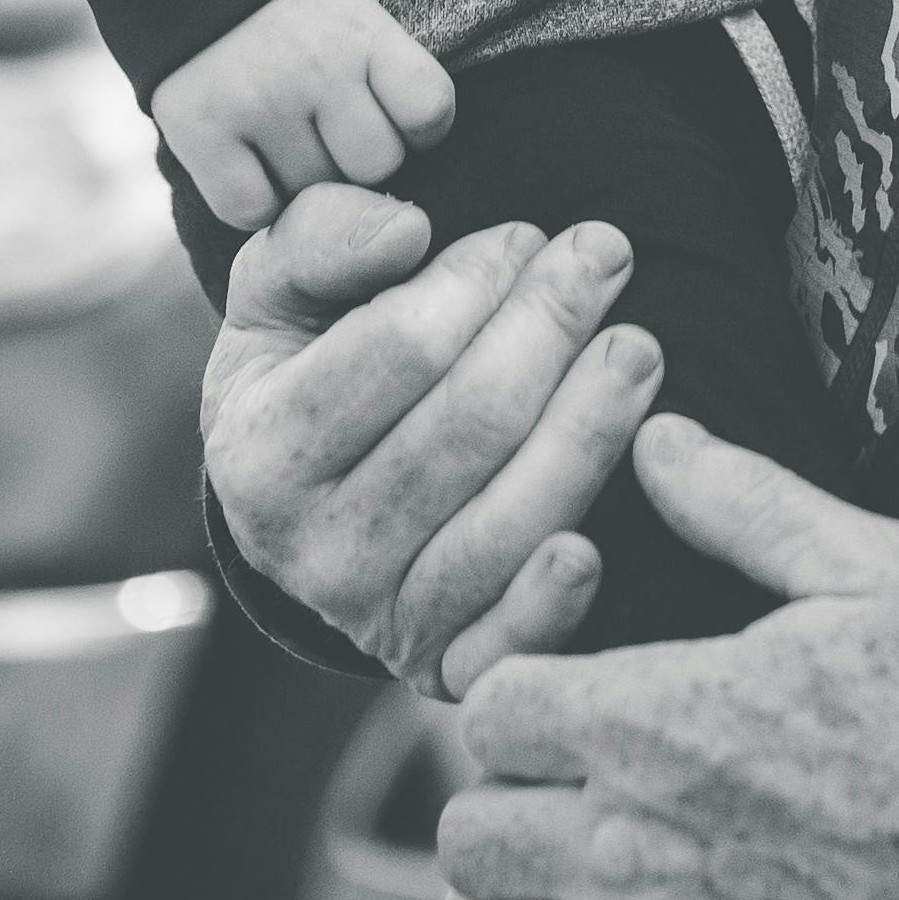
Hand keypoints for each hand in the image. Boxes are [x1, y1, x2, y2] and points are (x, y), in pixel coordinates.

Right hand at [151, 0, 457, 230]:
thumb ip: (398, 50)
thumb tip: (431, 129)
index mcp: (362, 29)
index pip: (430, 111)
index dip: (422, 126)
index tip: (400, 117)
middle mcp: (313, 66)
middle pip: (375, 165)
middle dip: (361, 156)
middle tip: (335, 130)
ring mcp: (255, 101)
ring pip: (314, 194)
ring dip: (308, 179)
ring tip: (292, 137)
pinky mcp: (200, 132)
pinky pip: (251, 210)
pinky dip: (254, 199)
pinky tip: (253, 163)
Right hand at [203, 186, 668, 695]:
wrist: (307, 502)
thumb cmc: (306, 369)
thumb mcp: (279, 291)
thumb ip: (322, 238)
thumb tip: (405, 231)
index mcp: (260, 454)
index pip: (398, 349)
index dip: (477, 279)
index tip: (524, 235)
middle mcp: (314, 551)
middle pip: (469, 427)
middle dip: (551, 327)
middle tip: (607, 254)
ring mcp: (380, 618)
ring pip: (506, 522)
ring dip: (590, 427)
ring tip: (639, 347)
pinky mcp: (444, 668)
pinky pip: (508, 642)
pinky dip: (555, 599)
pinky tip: (598, 542)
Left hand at [438, 414, 898, 899]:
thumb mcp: (871, 566)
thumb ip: (746, 503)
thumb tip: (654, 439)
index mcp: (649, 718)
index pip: (490, 711)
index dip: (522, 703)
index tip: (571, 711)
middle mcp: (625, 846)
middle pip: (471, 835)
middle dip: (507, 810)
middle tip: (572, 805)